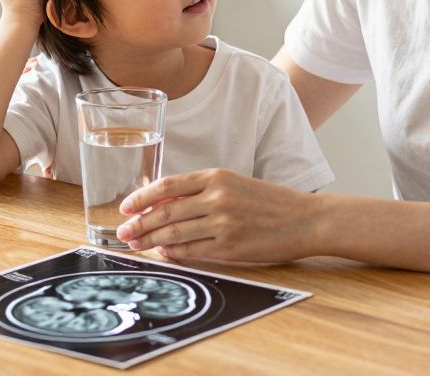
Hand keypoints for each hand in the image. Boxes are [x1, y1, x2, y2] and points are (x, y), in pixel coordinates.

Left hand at [114, 169, 321, 262]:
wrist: (306, 219)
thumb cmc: (270, 202)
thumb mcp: (235, 185)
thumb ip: (202, 192)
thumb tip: (165, 205)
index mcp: (216, 176)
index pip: (167, 185)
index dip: (142, 198)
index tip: (126, 207)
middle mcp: (217, 197)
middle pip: (166, 210)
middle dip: (139, 223)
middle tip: (123, 232)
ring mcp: (223, 222)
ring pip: (174, 232)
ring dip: (151, 240)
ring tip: (136, 245)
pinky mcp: (230, 246)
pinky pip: (192, 250)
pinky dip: (174, 253)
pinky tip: (163, 253)